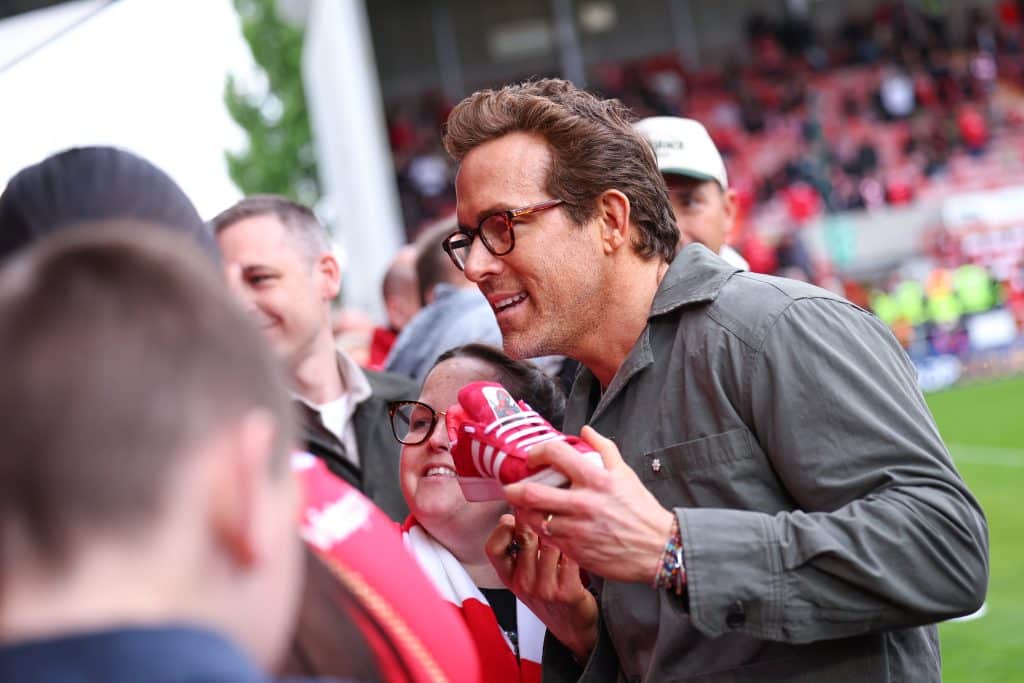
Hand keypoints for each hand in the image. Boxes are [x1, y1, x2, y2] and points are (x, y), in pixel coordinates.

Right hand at [486, 513, 597, 661]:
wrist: (572, 628)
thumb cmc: (548, 596)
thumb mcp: (524, 575)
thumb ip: (519, 548)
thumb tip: (516, 511)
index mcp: (509, 577)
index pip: (493, 548)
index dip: (502, 528)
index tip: (513, 517)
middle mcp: (523, 583)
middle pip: (525, 538)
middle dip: (538, 518)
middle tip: (548, 511)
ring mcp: (545, 588)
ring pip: (552, 543)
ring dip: (561, 530)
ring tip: (566, 526)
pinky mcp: (567, 591)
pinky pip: (571, 556)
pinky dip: (576, 545)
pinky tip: (579, 543)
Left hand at [504, 426, 674, 584]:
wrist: (658, 548)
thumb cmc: (641, 509)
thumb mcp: (625, 473)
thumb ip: (604, 449)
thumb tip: (585, 431)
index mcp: (596, 479)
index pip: (556, 455)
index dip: (537, 452)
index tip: (532, 459)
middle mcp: (584, 503)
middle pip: (533, 493)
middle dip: (514, 490)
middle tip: (510, 489)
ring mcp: (577, 529)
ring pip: (536, 519)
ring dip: (527, 513)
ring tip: (526, 509)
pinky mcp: (575, 551)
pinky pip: (547, 539)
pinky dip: (542, 531)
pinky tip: (544, 527)